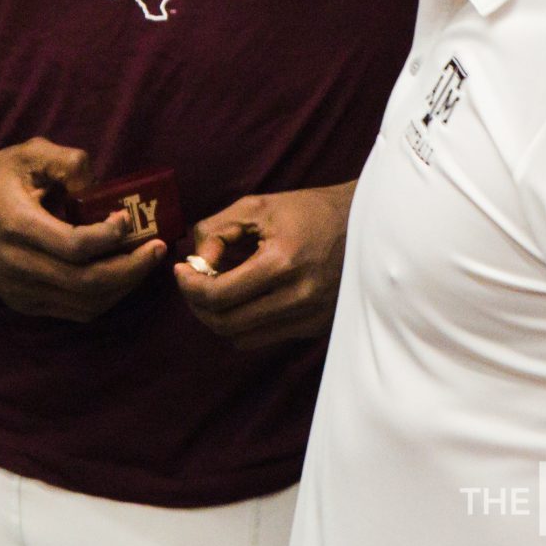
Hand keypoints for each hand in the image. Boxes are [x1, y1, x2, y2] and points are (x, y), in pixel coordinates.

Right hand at [0, 138, 165, 319]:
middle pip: (87, 284)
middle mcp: (17, 265)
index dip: (110, 238)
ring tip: (145, 261)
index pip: (75, 247)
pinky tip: (120, 274)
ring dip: (123, 286)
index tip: (127, 220)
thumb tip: (101, 186)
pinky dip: (104, 297)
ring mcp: (19, 290)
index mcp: (16, 225)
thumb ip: (67, 160)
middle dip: (131, 269)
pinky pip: (73, 310)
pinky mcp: (23, 302)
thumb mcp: (26, 154)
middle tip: (158, 248)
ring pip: (84, 303)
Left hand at [172, 182, 354, 347]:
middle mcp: (299, 297)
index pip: (218, 296)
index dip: (189, 286)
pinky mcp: (317, 327)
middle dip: (198, 304)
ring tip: (215, 289)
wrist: (364, 226)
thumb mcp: (257, 207)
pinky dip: (244, 324)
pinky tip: (243, 299)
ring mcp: (311, 317)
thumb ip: (217, 231)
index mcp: (282, 263)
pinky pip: (265, 338)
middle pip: (226, 323)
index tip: (180, 270)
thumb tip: (196, 263)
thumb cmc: (307, 211)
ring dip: (219, 317)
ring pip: (243, 337)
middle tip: (191, 282)